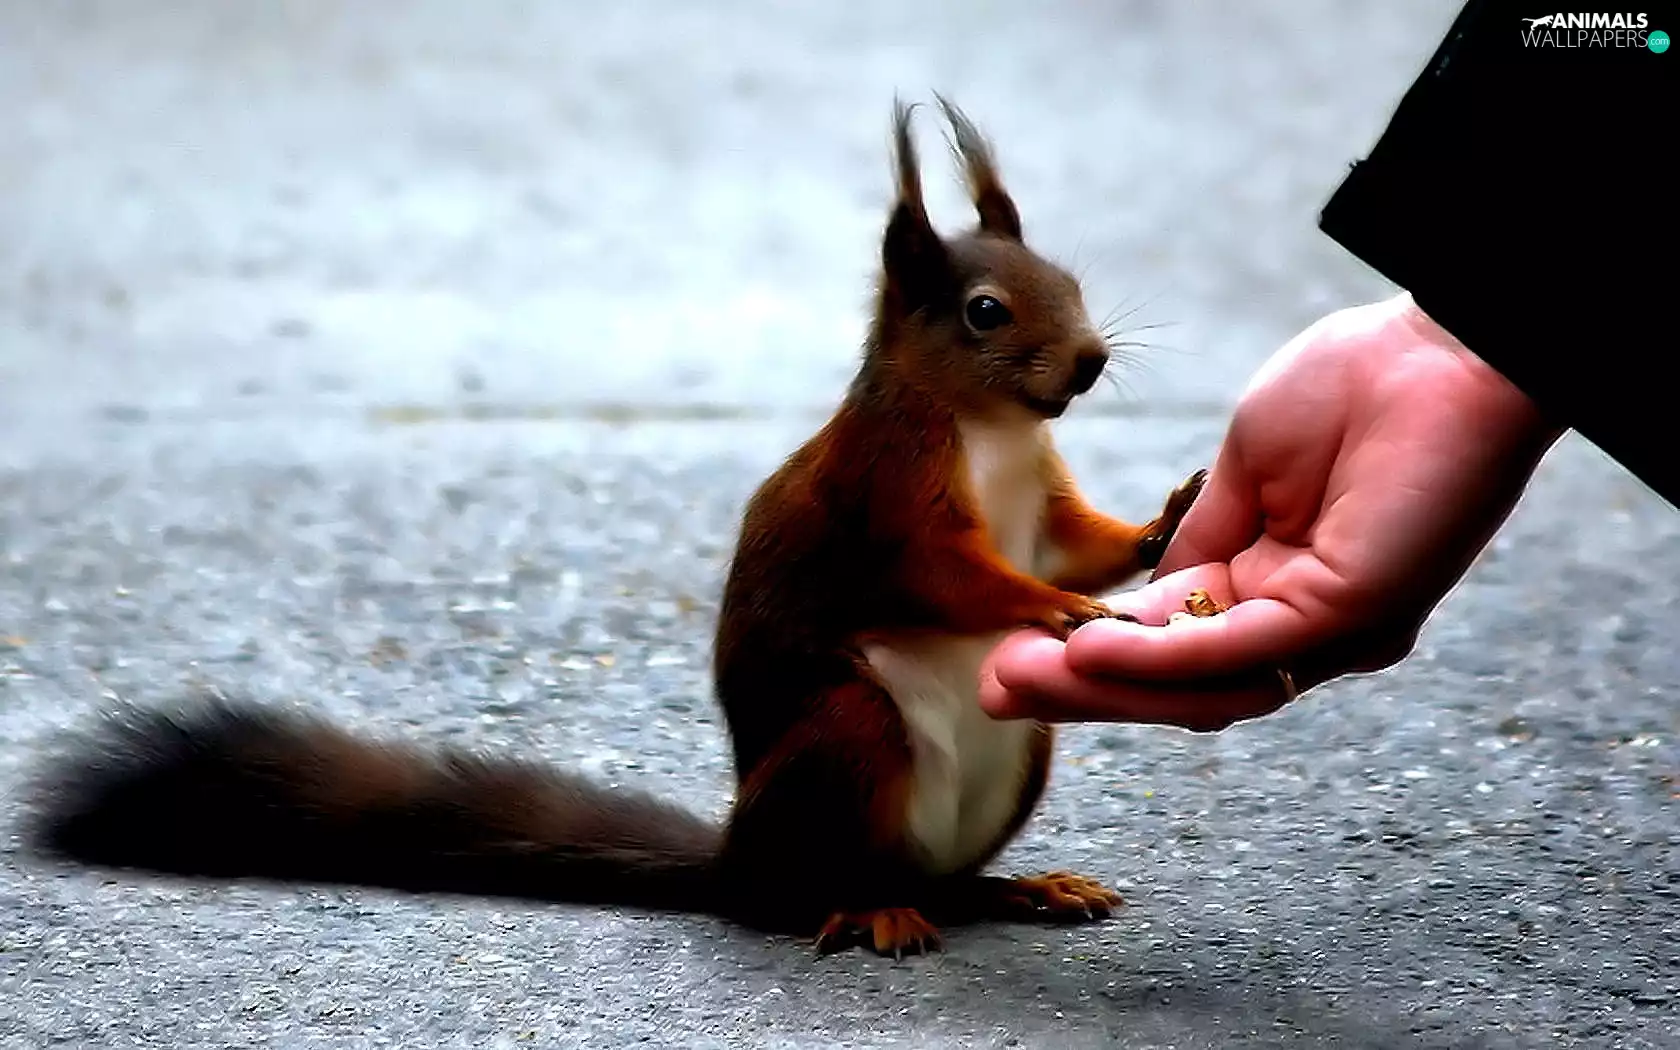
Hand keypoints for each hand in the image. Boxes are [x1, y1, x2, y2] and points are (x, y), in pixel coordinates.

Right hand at [979, 293, 1563, 730]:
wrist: (1446, 344)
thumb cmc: (1358, 389)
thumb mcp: (1244, 474)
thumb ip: (1196, 543)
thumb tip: (1132, 604)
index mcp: (1278, 591)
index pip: (1169, 644)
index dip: (1087, 658)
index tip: (1009, 658)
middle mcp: (1305, 629)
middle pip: (1177, 685)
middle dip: (1080, 691)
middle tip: (993, 692)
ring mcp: (1333, 630)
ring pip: (1201, 686)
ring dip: (1102, 686)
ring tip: (1018, 675)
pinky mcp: (1352, 612)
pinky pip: (1240, 649)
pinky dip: (1161, 655)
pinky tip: (1089, 647)